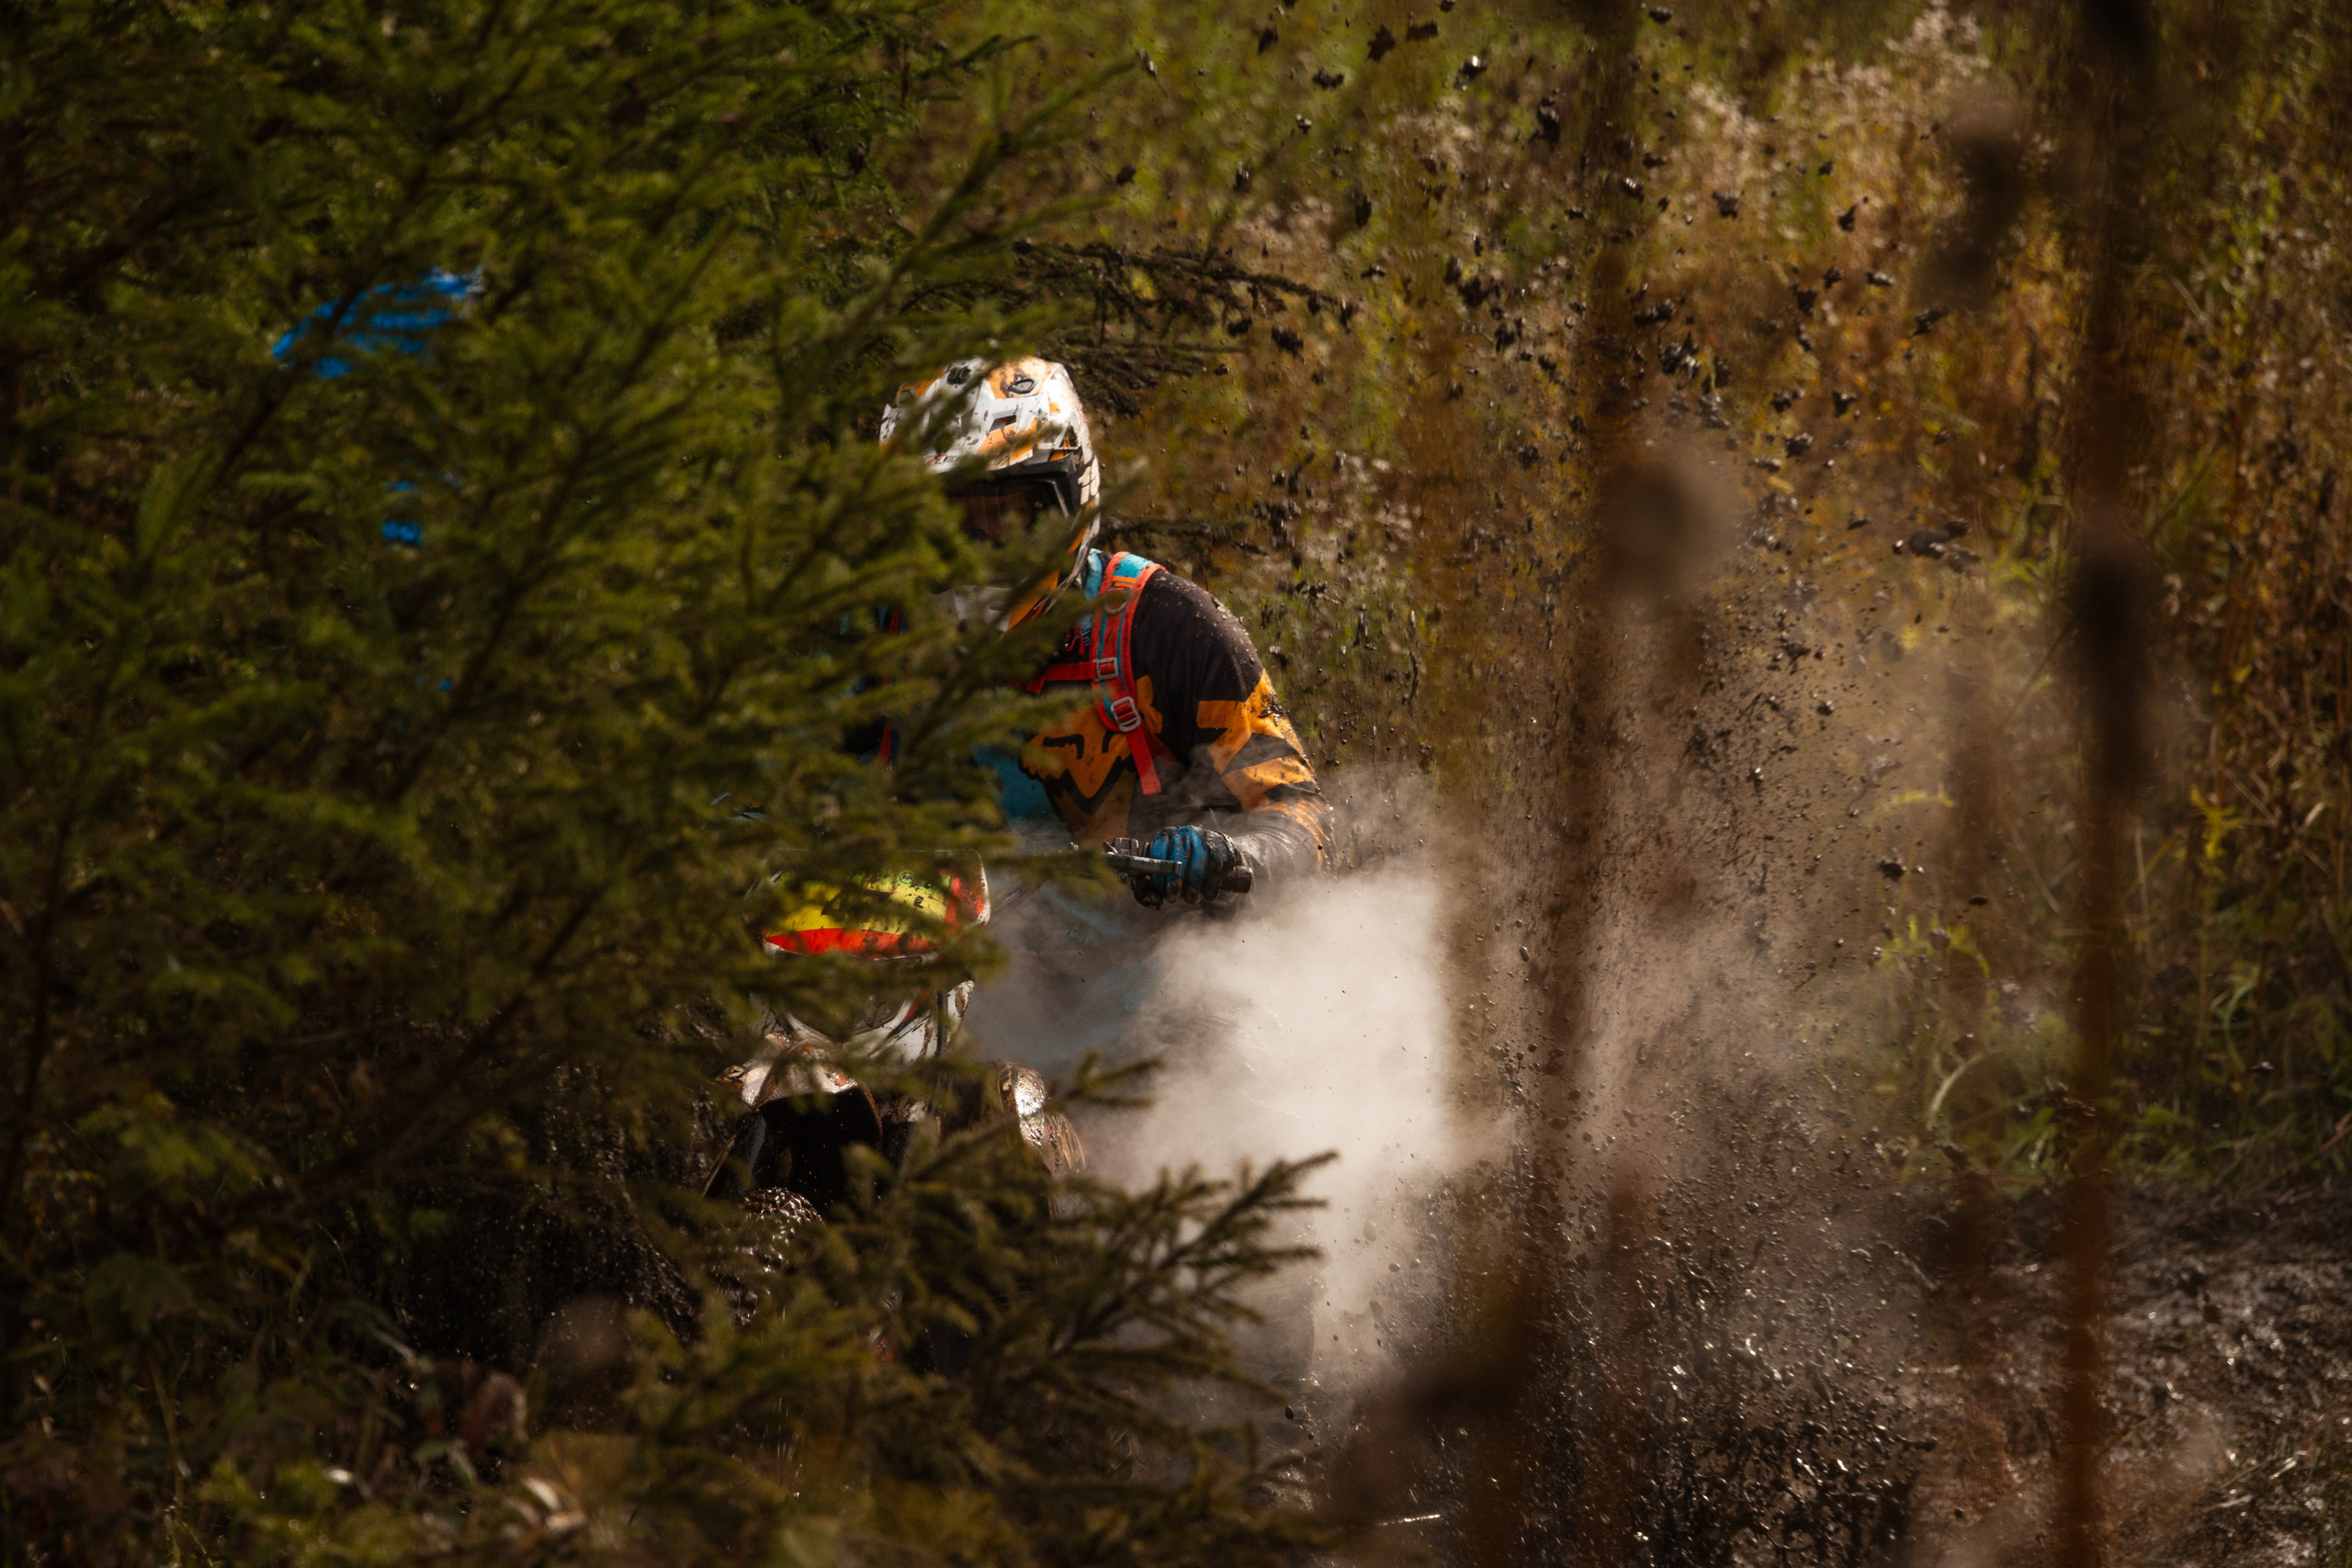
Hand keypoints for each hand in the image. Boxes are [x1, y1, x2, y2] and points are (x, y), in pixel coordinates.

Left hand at [1125, 825, 1246, 908]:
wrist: (1224, 854)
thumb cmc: (1190, 866)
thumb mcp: (1171, 869)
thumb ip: (1155, 884)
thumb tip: (1151, 900)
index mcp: (1168, 835)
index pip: (1157, 854)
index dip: (1157, 877)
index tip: (1160, 893)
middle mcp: (1186, 833)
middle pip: (1177, 861)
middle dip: (1173, 884)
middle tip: (1174, 899)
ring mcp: (1206, 839)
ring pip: (1197, 867)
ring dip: (1193, 889)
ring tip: (1192, 899)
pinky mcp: (1224, 850)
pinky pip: (1215, 872)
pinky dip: (1211, 888)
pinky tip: (1208, 896)